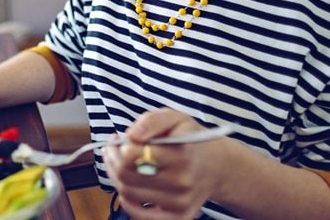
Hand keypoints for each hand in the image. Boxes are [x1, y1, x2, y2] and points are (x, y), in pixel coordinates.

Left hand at [102, 109, 230, 219]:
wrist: (216, 166)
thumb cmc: (189, 139)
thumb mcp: (174, 118)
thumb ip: (151, 121)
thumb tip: (131, 136)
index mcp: (181, 155)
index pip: (132, 156)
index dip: (119, 146)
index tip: (120, 139)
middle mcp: (181, 182)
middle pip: (126, 175)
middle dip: (113, 160)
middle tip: (113, 149)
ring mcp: (179, 204)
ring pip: (127, 194)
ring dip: (116, 176)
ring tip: (119, 163)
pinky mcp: (177, 218)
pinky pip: (138, 215)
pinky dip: (126, 200)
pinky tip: (128, 184)